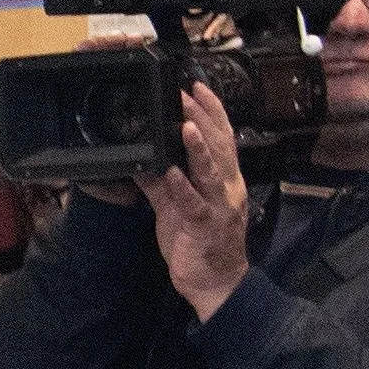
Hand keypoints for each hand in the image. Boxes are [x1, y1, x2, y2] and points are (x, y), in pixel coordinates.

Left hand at [147, 82, 253, 319]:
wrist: (215, 283)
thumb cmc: (199, 243)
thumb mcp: (176, 207)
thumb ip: (159, 183)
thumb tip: (141, 161)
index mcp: (223, 179)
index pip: (221, 137)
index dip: (212, 110)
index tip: (196, 86)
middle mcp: (226, 187)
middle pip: (218, 145)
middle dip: (202, 117)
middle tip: (185, 93)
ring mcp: (219, 205)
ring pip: (211, 170)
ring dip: (198, 147)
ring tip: (186, 124)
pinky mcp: (205, 226)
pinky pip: (194, 204)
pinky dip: (183, 186)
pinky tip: (171, 173)